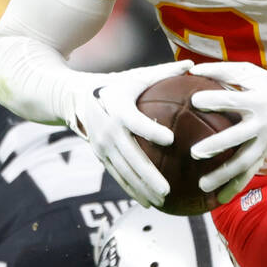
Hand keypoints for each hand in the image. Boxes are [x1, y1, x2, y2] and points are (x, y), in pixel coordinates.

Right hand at [71, 60, 193, 206]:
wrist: (74, 97)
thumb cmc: (114, 85)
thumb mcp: (134, 76)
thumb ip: (163, 72)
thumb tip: (192, 64)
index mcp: (118, 108)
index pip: (136, 122)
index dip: (151, 130)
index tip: (170, 139)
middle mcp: (108, 130)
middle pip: (130, 157)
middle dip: (148, 176)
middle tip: (167, 190)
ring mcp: (102, 146)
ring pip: (123, 172)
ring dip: (141, 189)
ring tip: (161, 201)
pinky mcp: (100, 155)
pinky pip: (117, 176)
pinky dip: (131, 190)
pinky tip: (147, 202)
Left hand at [189, 63, 266, 202]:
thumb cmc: (263, 84)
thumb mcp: (247, 72)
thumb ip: (221, 71)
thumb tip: (190, 69)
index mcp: (258, 100)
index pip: (234, 101)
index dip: (215, 100)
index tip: (194, 101)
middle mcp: (262, 124)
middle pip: (238, 138)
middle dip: (217, 145)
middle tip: (194, 152)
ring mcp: (265, 143)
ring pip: (243, 163)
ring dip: (223, 175)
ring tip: (202, 185)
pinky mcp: (265, 156)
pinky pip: (249, 174)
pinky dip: (234, 187)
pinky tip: (218, 199)